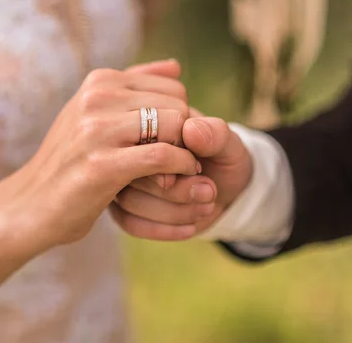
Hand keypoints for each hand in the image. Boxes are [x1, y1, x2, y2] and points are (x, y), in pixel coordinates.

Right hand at [9, 61, 199, 252]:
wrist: (32, 204)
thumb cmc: (72, 160)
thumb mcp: (95, 114)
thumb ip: (136, 86)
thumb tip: (176, 65)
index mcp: (100, 81)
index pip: (173, 87)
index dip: (182, 116)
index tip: (176, 141)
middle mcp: (97, 97)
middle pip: (178, 104)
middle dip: (187, 133)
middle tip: (182, 158)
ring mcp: (96, 130)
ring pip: (174, 125)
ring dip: (187, 151)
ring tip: (181, 168)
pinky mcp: (102, 165)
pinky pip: (162, 156)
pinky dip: (181, 166)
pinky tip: (178, 177)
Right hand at [110, 109, 253, 239]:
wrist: (225, 190)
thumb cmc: (224, 160)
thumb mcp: (228, 146)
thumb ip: (214, 135)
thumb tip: (190, 130)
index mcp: (150, 122)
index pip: (142, 137)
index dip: (168, 159)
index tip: (199, 168)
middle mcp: (128, 148)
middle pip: (131, 172)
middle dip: (175, 190)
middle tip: (210, 192)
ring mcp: (123, 177)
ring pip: (129, 200)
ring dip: (173, 211)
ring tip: (207, 206)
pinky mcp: (124, 206)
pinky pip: (129, 222)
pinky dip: (163, 229)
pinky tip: (191, 228)